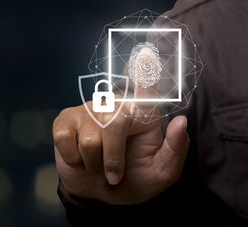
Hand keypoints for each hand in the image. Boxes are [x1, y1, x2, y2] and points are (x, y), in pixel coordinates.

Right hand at [53, 79, 189, 204]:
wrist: (98, 194)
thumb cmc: (134, 180)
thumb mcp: (161, 173)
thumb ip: (175, 151)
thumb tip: (182, 120)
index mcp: (143, 115)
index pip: (147, 88)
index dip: (145, 71)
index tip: (146, 53)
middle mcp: (115, 105)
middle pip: (113, 124)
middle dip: (113, 159)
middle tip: (114, 176)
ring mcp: (88, 110)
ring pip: (89, 139)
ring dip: (94, 166)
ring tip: (98, 169)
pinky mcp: (66, 120)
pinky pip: (66, 139)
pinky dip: (74, 160)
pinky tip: (80, 160)